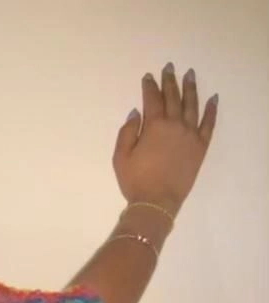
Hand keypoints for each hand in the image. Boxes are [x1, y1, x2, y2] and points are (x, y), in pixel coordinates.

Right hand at [113, 63, 217, 215]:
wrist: (157, 202)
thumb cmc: (135, 181)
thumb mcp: (120, 158)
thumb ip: (126, 132)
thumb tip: (136, 113)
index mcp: (154, 126)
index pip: (152, 99)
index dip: (150, 86)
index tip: (149, 77)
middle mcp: (175, 125)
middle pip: (173, 97)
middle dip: (170, 81)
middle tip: (169, 67)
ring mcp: (190, 134)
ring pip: (192, 105)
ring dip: (190, 88)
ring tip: (189, 74)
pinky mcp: (201, 146)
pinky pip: (209, 123)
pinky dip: (211, 110)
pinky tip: (213, 98)